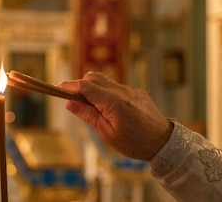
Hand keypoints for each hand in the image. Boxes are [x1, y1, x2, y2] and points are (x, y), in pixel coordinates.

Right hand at [57, 72, 172, 159]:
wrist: (164, 143)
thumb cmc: (135, 143)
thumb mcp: (107, 133)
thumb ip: (88, 115)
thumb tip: (69, 102)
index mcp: (112, 102)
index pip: (84, 86)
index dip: (69, 86)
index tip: (57, 88)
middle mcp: (121, 91)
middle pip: (93, 77)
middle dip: (80, 85)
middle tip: (75, 101)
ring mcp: (130, 90)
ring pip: (105, 81)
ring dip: (94, 89)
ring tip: (93, 108)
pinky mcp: (137, 92)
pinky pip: (117, 87)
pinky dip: (107, 93)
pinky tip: (111, 110)